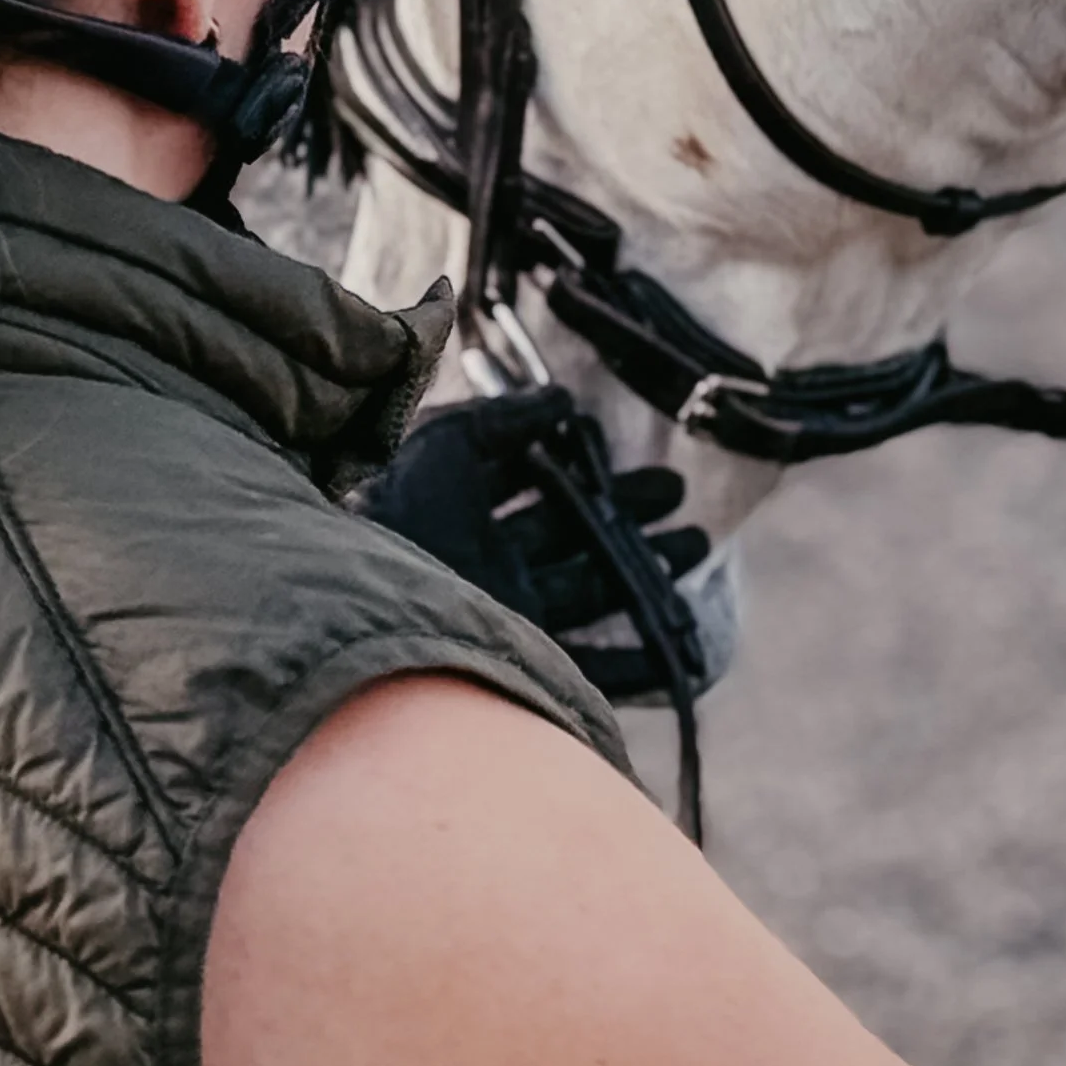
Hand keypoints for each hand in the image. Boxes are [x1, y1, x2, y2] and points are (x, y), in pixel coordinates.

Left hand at [354, 387, 711, 700]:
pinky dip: (639, 662)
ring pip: (593, 590)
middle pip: (573, 536)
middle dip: (627, 516)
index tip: (628, 454)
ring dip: (645, 573)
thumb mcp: (445, 445)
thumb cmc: (401, 518)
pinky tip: (677, 649)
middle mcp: (489, 565)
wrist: (370, 607)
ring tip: (695, 548)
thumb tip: (562, 400)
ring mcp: (508, 616)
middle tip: (680, 499)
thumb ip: (503, 418)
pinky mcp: (524, 663)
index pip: (535, 485)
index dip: (582, 468)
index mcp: (465, 512)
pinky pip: (593, 665)